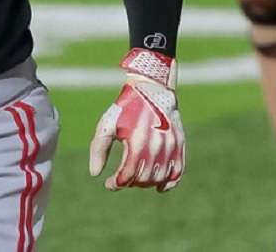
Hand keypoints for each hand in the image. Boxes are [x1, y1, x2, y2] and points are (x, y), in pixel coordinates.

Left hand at [88, 49, 184, 191]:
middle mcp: (156, 147)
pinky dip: (169, 183)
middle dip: (130, 183)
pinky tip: (159, 187)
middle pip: (143, 179)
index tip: (109, 183)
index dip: (116, 183)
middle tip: (122, 178)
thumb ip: (99, 149)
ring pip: (160, 178)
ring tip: (136, 178)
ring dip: (146, 183)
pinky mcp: (180, 144)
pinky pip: (178, 171)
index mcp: (137, 142)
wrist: (152, 88)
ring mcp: (171, 146)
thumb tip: (95, 174)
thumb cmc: (126, 107)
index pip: (127, 175)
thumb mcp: (108, 124)